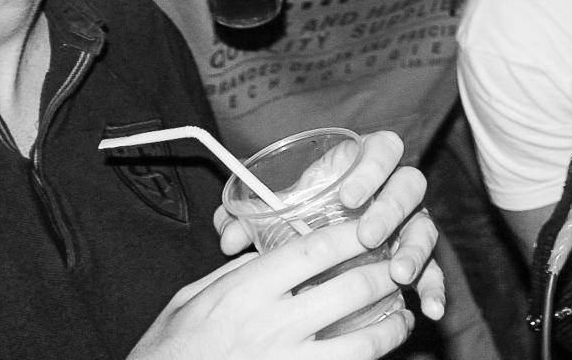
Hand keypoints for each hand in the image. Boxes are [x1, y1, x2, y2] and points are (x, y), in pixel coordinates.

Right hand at [127, 229, 415, 358]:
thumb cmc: (168, 350)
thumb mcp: (192, 299)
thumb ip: (237, 274)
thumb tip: (272, 251)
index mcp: (246, 292)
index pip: (314, 249)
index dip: (353, 232)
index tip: (375, 224)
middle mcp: (272, 327)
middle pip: (351, 290)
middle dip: (387, 274)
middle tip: (402, 265)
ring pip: (363, 345)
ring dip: (392, 327)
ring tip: (402, 316)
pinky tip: (376, 353)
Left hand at [213, 131, 445, 319]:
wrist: (313, 247)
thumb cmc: (298, 215)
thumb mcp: (275, 209)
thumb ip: (248, 215)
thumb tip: (229, 236)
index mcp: (363, 164)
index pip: (382, 149)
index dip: (372, 168)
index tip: (348, 197)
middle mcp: (392, 190)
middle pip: (410, 185)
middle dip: (391, 210)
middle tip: (368, 236)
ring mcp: (408, 223)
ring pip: (425, 227)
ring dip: (415, 250)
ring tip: (398, 273)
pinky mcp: (414, 256)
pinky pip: (433, 269)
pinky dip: (434, 287)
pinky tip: (428, 307)